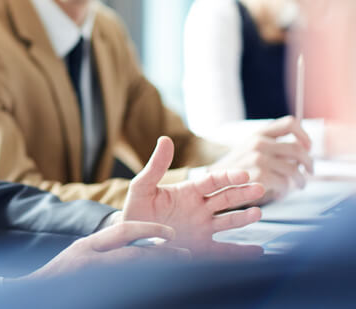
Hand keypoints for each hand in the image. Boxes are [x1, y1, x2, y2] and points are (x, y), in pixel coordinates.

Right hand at [24, 220, 187, 279]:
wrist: (33, 295)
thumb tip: (136, 245)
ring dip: (160, 274)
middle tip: (187, 256)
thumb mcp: (78, 256)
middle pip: (135, 255)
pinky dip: (146, 289)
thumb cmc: (57, 279)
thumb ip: (103, 250)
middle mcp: (90, 261)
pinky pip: (128, 290)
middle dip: (164, 256)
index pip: (124, 231)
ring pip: (135, 274)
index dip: (151, 230)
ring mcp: (94, 278)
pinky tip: (162, 290)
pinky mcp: (99, 293)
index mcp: (86, 247)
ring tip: (183, 274)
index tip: (171, 235)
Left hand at [123, 136, 263, 256]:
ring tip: (258, 213)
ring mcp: (203, 229)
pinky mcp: (202, 249)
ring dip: (244, 217)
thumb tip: (165, 139)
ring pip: (229, 221)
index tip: (243, 174)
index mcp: (189, 192)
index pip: (213, 181)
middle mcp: (200, 209)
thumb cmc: (137, 210)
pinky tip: (259, 252)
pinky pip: (224, 251)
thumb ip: (155, 166)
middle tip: (259, 187)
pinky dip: (241, 253)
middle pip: (226, 198)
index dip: (228, 177)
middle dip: (242, 193)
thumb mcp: (142, 187)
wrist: (132, 238)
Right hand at [209, 116, 312, 202]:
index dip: (304, 136)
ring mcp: (258, 158)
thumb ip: (272, 146)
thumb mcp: (249, 149)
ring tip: (297, 186)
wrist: (213, 182)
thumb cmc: (236, 169)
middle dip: (309, 163)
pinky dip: (285, 191)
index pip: (290, 123)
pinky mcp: (259, 175)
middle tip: (309, 172)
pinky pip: (285, 183)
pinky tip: (279, 193)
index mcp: (258, 133)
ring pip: (294, 169)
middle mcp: (258, 143)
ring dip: (300, 181)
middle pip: (298, 149)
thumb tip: (304, 149)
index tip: (307, 147)